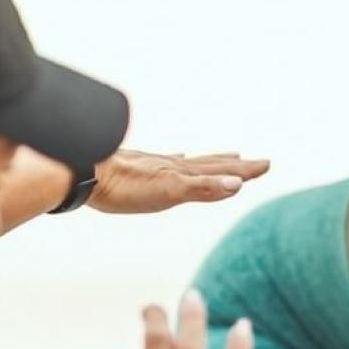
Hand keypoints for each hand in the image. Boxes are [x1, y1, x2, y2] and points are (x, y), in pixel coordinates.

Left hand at [88, 150, 269, 213]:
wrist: (82, 170)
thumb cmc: (123, 187)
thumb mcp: (168, 192)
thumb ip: (202, 189)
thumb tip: (237, 185)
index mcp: (182, 173)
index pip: (221, 171)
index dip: (244, 170)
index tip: (266, 165)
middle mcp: (172, 166)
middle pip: (211, 164)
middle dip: (236, 165)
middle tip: (258, 162)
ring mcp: (155, 165)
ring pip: (192, 163)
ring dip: (213, 162)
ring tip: (228, 156)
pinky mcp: (137, 169)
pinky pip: (168, 163)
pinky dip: (180, 162)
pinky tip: (177, 158)